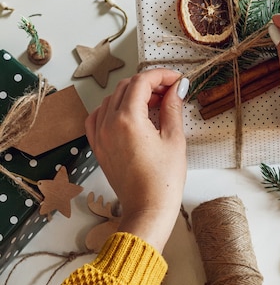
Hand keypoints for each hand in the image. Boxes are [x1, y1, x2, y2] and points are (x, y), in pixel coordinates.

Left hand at [85, 69, 187, 251]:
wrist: (148, 209)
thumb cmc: (163, 181)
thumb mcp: (174, 139)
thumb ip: (173, 108)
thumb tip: (176, 89)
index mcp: (128, 119)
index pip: (142, 82)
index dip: (161, 75)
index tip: (176, 79)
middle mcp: (109, 124)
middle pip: (126, 87)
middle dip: (148, 84)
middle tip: (169, 91)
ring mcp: (100, 135)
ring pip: (111, 99)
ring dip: (131, 95)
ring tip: (153, 104)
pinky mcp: (99, 147)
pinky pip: (98, 117)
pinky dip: (113, 109)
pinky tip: (128, 115)